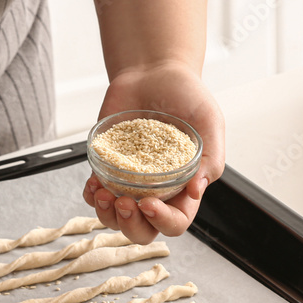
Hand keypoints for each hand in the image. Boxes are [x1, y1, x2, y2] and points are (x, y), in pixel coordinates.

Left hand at [83, 62, 224, 242]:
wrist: (154, 71)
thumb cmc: (187, 96)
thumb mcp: (210, 122)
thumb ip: (211, 159)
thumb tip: (197, 191)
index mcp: (184, 188)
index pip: (176, 222)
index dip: (161, 221)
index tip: (148, 202)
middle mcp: (156, 191)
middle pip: (143, 231)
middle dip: (130, 225)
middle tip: (124, 202)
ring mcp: (129, 183)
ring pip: (115, 219)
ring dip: (106, 214)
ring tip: (102, 192)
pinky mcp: (108, 169)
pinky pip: (96, 196)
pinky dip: (91, 196)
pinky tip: (92, 184)